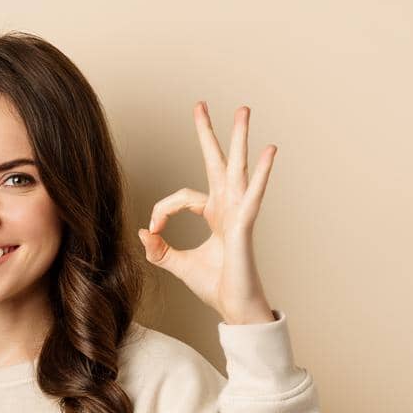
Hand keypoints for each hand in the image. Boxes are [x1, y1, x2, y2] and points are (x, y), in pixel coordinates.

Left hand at [138, 101, 276, 323]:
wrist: (234, 307)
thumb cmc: (215, 286)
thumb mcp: (177, 264)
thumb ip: (159, 249)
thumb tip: (143, 232)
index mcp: (213, 214)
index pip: (182, 196)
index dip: (163, 209)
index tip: (154, 228)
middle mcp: (227, 207)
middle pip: (216, 162)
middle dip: (208, 134)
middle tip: (200, 105)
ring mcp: (239, 213)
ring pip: (238, 168)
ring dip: (240, 138)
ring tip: (243, 110)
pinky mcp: (245, 226)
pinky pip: (253, 195)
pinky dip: (261, 174)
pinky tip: (269, 151)